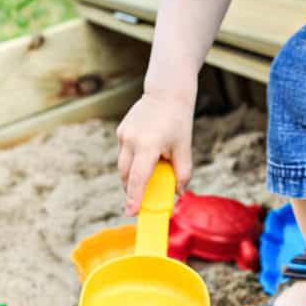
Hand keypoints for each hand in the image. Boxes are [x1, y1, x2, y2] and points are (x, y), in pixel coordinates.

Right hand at [116, 90, 194, 214]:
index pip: (138, 178)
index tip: (132, 212)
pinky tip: (144, 156)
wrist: (167, 93)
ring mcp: (124, 134)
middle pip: (126, 176)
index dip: (134, 198)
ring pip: (123, 165)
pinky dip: (132, 160)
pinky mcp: (121, 130)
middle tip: (139, 201)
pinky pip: (124, 153)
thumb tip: (178, 193)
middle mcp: (132, 140)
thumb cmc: (178, 121)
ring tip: (145, 178)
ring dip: (131, 176)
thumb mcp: (184, 147)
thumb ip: (183, 172)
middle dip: (131, 190)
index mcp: (149, 145)